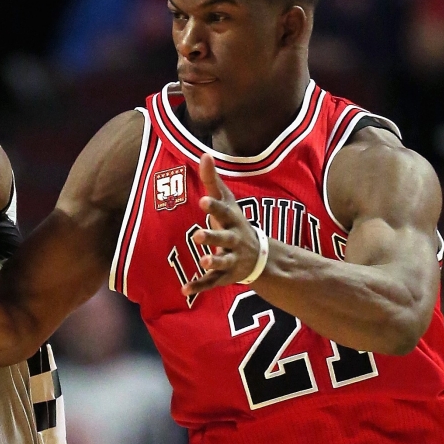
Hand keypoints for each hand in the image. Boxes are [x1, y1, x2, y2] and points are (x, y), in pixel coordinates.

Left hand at [182, 154, 268, 295]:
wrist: (259, 256)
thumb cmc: (236, 222)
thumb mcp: (227, 201)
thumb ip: (212, 180)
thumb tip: (204, 153)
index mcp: (232, 221)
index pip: (223, 212)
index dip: (214, 207)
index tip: (202, 201)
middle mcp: (233, 241)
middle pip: (223, 239)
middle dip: (212, 237)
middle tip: (198, 235)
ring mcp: (230, 260)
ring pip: (221, 262)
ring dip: (212, 262)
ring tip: (203, 262)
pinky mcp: (224, 276)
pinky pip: (211, 283)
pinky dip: (198, 287)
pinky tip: (184, 290)